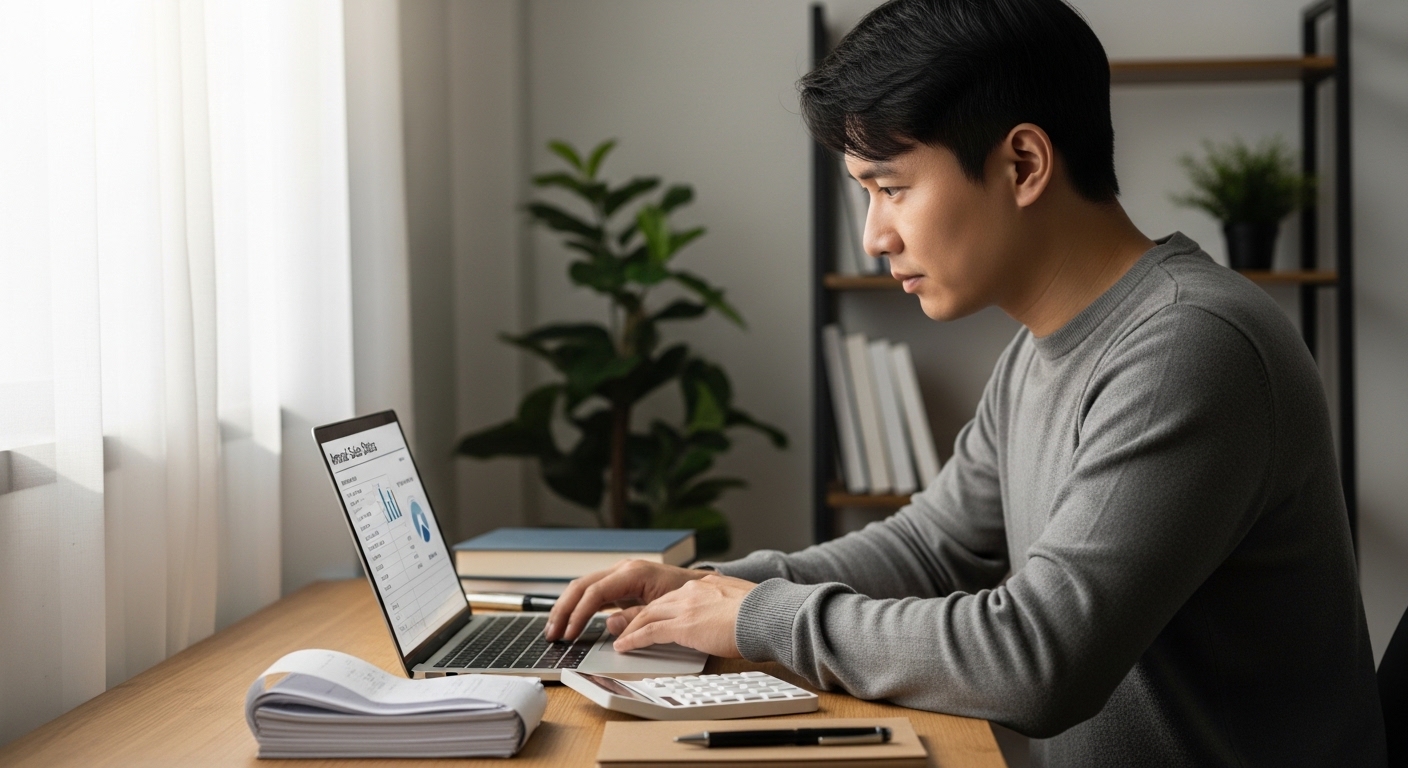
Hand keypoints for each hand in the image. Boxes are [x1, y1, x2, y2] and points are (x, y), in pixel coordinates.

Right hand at [544, 560, 707, 641]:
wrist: (701, 587)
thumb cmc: (687, 595)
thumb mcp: (663, 608)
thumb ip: (637, 617)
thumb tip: (610, 625)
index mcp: (632, 573)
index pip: (594, 593)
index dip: (578, 614)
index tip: (569, 634)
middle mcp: (623, 570)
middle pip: (581, 586)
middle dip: (563, 610)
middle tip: (552, 633)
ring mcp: (620, 576)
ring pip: (583, 587)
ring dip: (566, 608)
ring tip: (554, 629)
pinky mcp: (621, 585)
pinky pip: (593, 593)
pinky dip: (579, 606)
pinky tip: (571, 621)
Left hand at [611, 574, 755, 657]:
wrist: (767, 614)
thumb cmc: (764, 613)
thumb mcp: (744, 605)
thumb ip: (731, 607)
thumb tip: (736, 617)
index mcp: (706, 585)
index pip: (673, 596)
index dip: (658, 607)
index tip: (648, 615)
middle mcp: (692, 591)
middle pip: (654, 603)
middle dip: (636, 615)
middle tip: (622, 625)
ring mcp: (686, 606)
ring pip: (647, 615)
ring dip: (629, 627)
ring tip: (618, 638)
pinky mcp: (683, 624)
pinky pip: (649, 631)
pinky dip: (633, 639)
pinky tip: (624, 646)